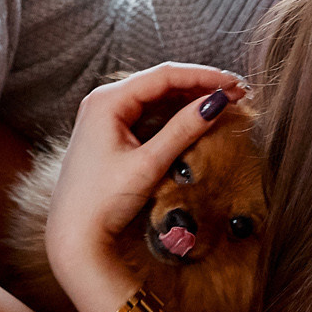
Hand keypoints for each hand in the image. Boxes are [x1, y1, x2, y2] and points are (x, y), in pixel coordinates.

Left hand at [44, 63, 246, 311]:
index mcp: (106, 101)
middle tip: (237, 94)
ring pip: (155, 99)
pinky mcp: (110, 135)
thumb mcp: (148, 163)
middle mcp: (103, 102)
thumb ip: (183, 130)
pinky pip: (147, 116)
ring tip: (224, 104)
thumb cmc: (103, 201)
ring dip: (189, 100)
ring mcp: (104, 117)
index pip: (164, 75)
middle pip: (160, 83)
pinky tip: (197, 119)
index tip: (236, 85)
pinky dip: (173, 116)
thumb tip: (218, 103)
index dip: (204, 76)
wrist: (73, 236)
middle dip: (199, 86)